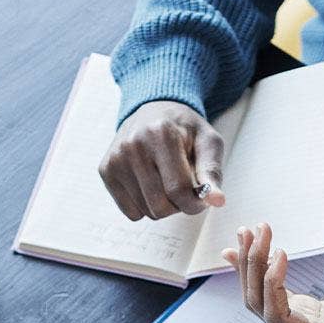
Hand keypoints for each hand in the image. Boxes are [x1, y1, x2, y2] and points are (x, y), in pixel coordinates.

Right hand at [100, 100, 224, 219]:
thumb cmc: (185, 130)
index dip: (195, 203)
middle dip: (178, 205)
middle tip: (184, 187)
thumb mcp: (208, 142)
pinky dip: (145, 206)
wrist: (152, 109)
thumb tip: (217, 201)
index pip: (178, 190)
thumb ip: (212, 171)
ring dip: (163, 206)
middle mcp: (133, 146)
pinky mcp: (106, 170)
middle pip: (160, 206)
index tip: (201, 200)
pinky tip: (150, 185)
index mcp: (161, 134)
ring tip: (167, 183)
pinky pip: (131, 212)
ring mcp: (116, 159)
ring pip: (146, 212)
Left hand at [221, 224, 323, 322]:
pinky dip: (255, 271)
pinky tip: (239, 250)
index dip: (271, 285)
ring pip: (259, 299)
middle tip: (259, 228)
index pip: (278, 318)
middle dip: (254, 266)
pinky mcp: (302, 315)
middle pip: (260, 305)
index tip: (281, 253)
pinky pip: (268, 294)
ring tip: (247, 231)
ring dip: (250, 265)